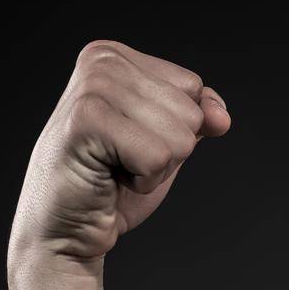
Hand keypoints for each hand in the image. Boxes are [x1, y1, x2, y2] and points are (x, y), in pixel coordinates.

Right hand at [8, 40, 230, 265]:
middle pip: (190, 112)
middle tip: (122, 164)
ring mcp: (93, 87)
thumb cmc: (110, 189)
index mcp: (116, 57)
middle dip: (167, 152)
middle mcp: (102, 61)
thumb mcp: (163, 146)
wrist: (67, 232)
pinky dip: (144, 182)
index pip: (193, 88)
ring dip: (155, 169)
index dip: (175, 131)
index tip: (132, 145)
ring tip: (115, 170)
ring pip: (180, 136)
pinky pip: (158, 157)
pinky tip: (109, 179)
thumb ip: (194, 120)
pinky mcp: (87, 120)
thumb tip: (221, 114)